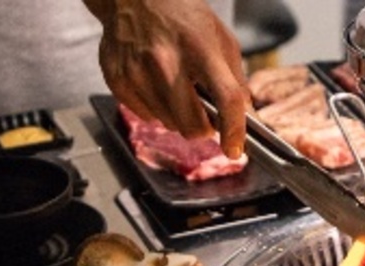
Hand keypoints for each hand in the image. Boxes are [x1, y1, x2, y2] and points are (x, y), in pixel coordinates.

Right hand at [83, 0, 249, 157]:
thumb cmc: (182, 15)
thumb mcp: (220, 40)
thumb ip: (236, 81)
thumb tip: (247, 119)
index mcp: (200, 49)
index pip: (225, 98)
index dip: (234, 130)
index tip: (235, 150)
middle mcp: (166, 61)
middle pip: (192, 125)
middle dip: (204, 128)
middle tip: (205, 114)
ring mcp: (138, 72)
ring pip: (169, 125)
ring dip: (179, 118)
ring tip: (178, 89)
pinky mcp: (117, 80)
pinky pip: (146, 117)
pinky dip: (157, 110)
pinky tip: (157, 86)